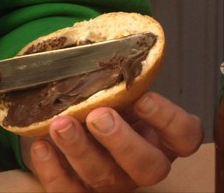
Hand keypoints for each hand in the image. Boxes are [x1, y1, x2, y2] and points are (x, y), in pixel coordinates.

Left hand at [22, 92, 202, 191]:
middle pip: (147, 167)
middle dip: (122, 142)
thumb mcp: (113, 89)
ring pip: (104, 178)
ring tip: (60, 124)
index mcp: (158, 137)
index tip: (143, 98)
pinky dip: (52, 169)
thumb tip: (106, 46)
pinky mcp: (79, 189)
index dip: (168, 121)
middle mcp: (139, 163)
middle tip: (98, 116)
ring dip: (80, 150)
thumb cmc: (99, 102)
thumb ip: (117, 79)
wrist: (69, 124)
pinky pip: (68, 190)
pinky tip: (41, 145)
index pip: (184, 137)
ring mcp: (110, 181)